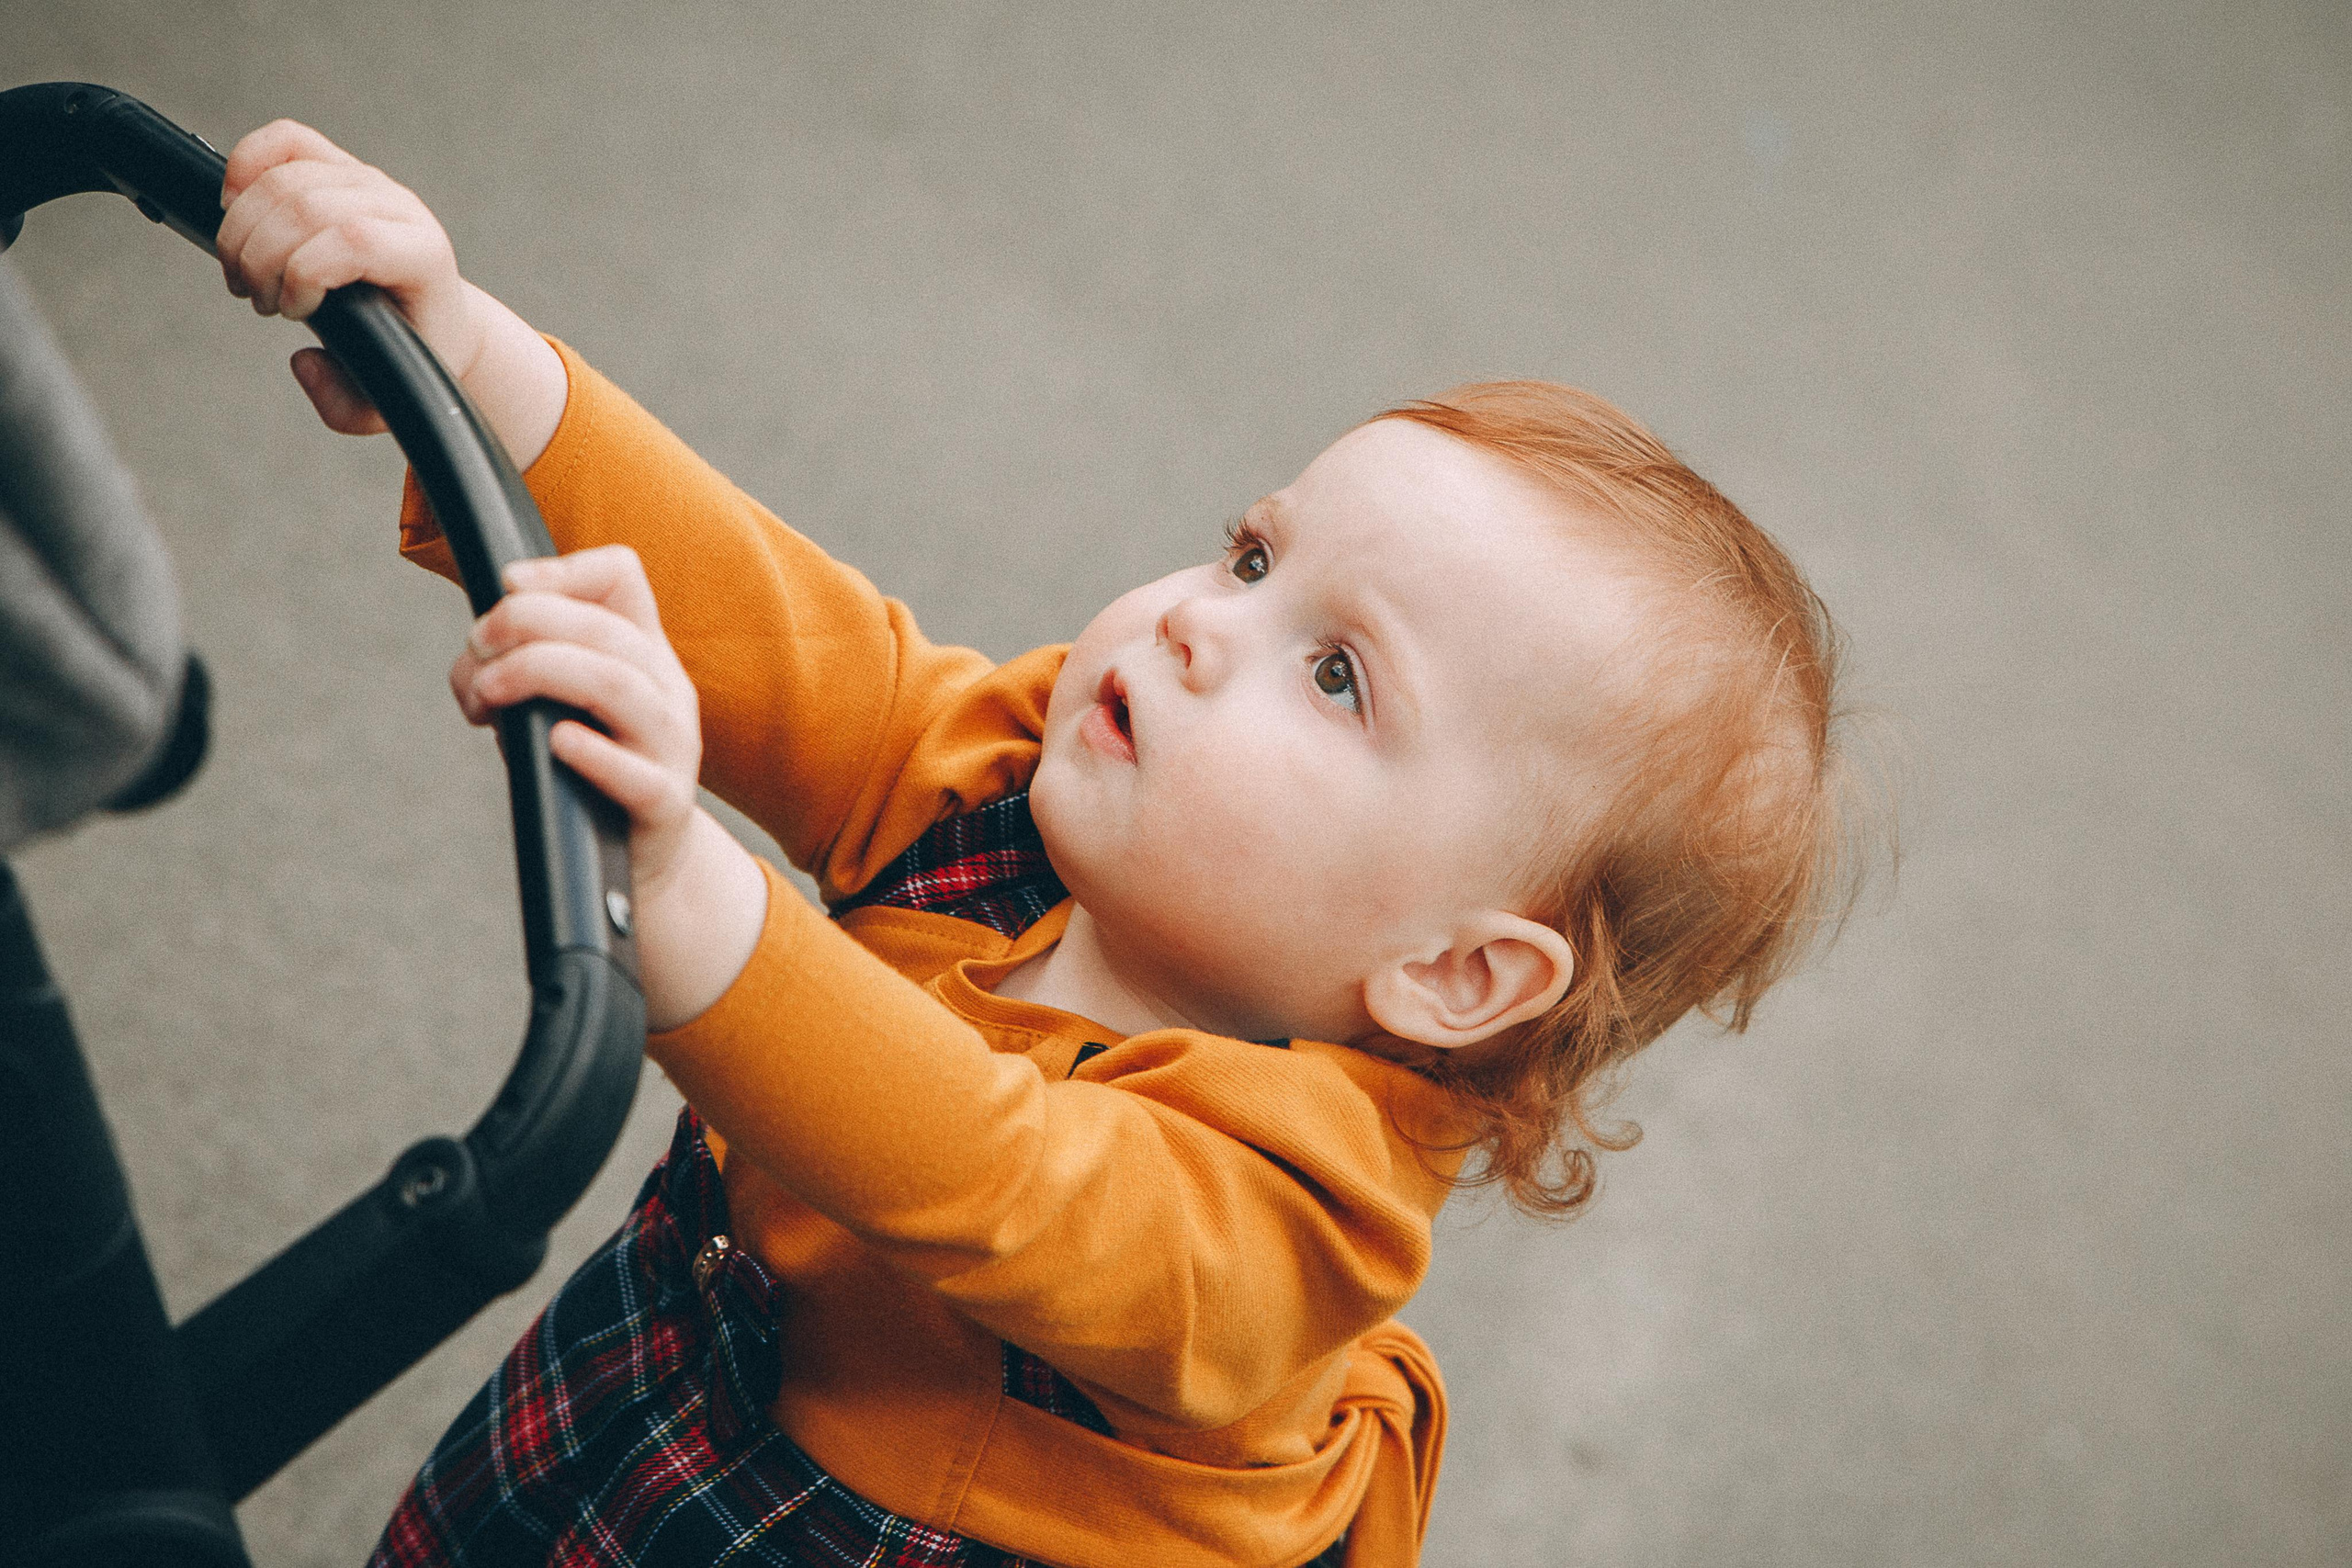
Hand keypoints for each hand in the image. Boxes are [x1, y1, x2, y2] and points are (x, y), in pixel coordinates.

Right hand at [218, 119, 565, 464]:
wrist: (436, 320)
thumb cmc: (413, 356)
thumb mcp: (388, 401)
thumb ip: (344, 403)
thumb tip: (303, 362)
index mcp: (423, 255)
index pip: (355, 237)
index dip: (303, 272)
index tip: (293, 312)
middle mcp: (399, 207)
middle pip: (306, 206)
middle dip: (260, 257)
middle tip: (257, 298)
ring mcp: (368, 181)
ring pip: (285, 177)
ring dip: (243, 229)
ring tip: (245, 274)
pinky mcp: (338, 166)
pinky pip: (285, 141)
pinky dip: (246, 166)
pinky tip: (233, 208)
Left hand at [450, 545, 702, 891]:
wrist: (638, 860)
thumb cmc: (582, 772)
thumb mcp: (548, 707)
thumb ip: (510, 670)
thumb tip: (474, 663)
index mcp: (642, 652)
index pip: (621, 577)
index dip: (562, 570)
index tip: (507, 588)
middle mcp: (665, 689)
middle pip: (606, 627)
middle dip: (526, 622)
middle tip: (476, 645)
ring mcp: (671, 746)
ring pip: (619, 685)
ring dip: (541, 671)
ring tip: (490, 692)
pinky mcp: (664, 804)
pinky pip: (637, 775)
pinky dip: (593, 752)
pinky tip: (555, 743)